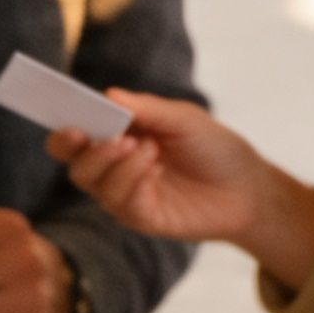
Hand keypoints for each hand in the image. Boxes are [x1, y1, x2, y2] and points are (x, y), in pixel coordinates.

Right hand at [49, 92, 313, 287]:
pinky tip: (156, 170)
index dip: (65, 130)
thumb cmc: (213, 148)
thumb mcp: (184, 119)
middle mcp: (113, 169)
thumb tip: (109, 95)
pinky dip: (135, 183)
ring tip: (149, 148)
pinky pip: (122, 204)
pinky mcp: (142, 218)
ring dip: (118, 164)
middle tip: (114, 138)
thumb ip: (147, 109)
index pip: (75, 137)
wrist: (248, 187)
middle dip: (86, 150)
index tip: (71, 123)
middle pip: (75, 164)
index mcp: (117, 138)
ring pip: (95, 184)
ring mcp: (125, 195)